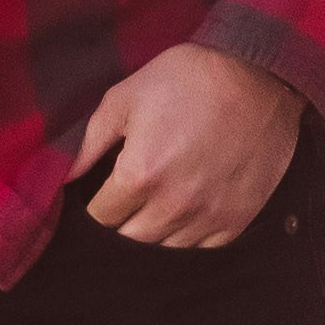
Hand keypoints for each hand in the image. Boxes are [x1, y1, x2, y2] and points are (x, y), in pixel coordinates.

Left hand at [70, 38, 301, 253]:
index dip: (95, 207)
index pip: (100, 218)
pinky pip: (202, 249)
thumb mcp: (127, 97)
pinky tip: (187, 211)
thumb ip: (91, 142)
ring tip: (156, 205)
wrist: (259, 73)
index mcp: (141, 174)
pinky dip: (189, 236)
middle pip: (129, 242)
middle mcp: (174, 205)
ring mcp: (208, 216)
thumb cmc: (189, 78)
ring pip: (164, 250)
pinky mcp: (237, 219)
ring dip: (154, 233)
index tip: (100, 195)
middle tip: (126, 201)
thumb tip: (66, 176)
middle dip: (121, 224)